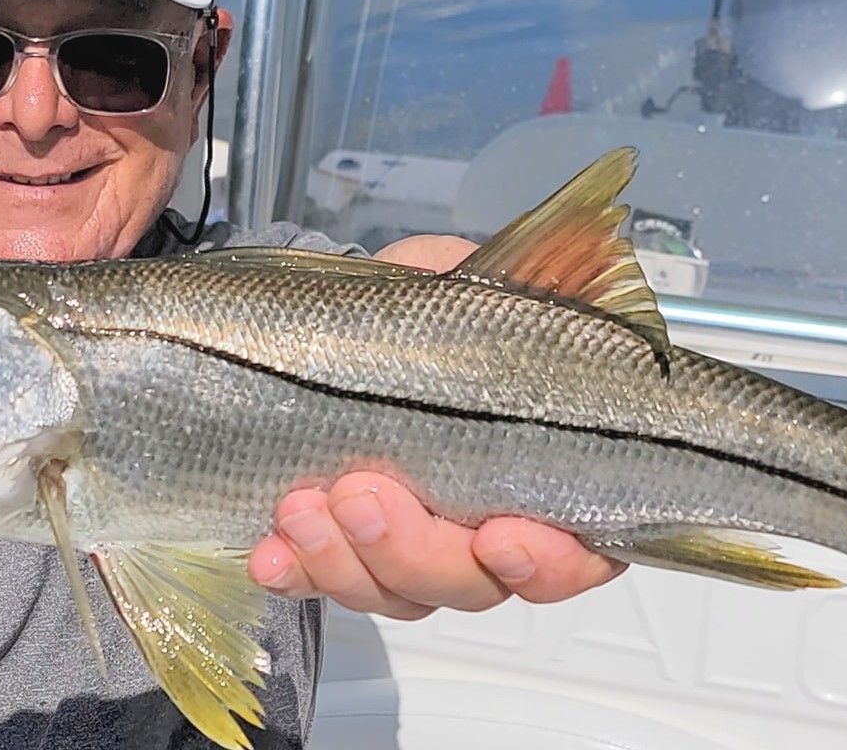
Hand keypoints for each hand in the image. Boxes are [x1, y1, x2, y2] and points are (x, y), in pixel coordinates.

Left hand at [244, 234, 626, 617]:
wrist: (353, 315)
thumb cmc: (436, 310)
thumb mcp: (484, 282)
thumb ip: (529, 280)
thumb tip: (563, 255)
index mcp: (553, 476)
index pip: (576, 553)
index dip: (546, 562)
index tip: (500, 537)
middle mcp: (492, 532)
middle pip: (471, 584)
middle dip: (413, 550)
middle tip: (363, 494)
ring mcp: (418, 552)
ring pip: (396, 592)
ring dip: (345, 561)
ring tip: (302, 507)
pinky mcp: (349, 553)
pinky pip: (327, 583)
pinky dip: (299, 573)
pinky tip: (270, 553)